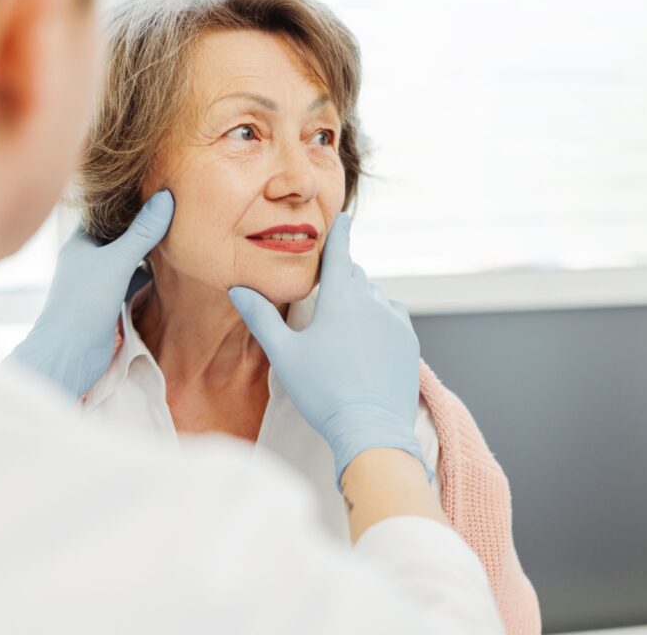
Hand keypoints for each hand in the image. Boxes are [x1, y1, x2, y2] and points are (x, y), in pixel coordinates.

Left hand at [6, 190, 173, 398]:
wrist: (69, 355)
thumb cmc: (84, 304)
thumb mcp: (116, 262)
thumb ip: (142, 232)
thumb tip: (167, 198)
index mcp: (80, 242)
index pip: (106, 213)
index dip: (130, 201)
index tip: (156, 189)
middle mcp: (87, 259)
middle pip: (119, 235)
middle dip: (143, 226)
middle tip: (173, 210)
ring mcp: (98, 281)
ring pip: (127, 259)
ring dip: (147, 251)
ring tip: (176, 235)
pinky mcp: (109, 301)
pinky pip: (132, 280)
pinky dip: (148, 274)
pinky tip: (168, 269)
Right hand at [228, 213, 428, 488]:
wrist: (370, 428)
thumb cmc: (323, 392)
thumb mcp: (284, 354)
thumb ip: (260, 317)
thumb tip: (238, 288)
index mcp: (341, 297)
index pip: (340, 252)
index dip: (339, 233)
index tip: (343, 217)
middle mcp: (372, 301)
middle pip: (355, 276)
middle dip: (341, 276)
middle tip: (325, 291)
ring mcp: (395, 321)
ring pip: (374, 297)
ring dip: (360, 300)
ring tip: (343, 324)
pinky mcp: (408, 342)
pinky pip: (392, 317)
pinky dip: (379, 319)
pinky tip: (366, 339)